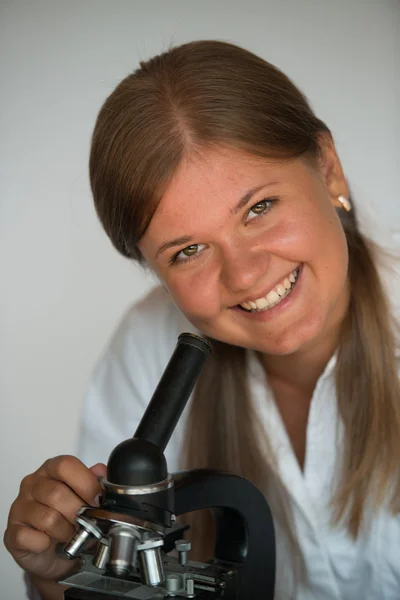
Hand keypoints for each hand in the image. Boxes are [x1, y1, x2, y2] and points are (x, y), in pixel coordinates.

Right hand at [3, 456, 106, 580]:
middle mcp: (32, 484)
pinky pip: (30, 537)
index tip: (98, 500)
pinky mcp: (13, 531)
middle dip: (79, 513)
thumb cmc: (68, 518)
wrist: (53, 552)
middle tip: (88, 524)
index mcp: (51, 469)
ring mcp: (20, 507)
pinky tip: (49, 543)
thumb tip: (102, 471)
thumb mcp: (84, 497)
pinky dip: (45, 544)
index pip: (65, 465)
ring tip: (71, 535)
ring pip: (48, 518)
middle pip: (57, 493)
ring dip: (66, 531)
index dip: (86, 483)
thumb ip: (94, 482)